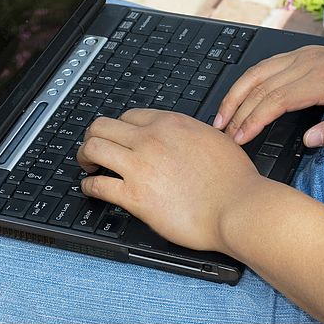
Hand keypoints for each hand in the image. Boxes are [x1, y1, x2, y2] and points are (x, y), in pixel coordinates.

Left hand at [77, 109, 263, 252]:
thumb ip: (193, 135)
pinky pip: (98, 184)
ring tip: (87, 166)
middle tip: (93, 149)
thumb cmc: (235, 180)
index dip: (118, 127)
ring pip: (92, 148)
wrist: (239, 207)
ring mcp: (140, 166)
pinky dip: (88, 186)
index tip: (116, 137)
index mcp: (171, 124)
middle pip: (102, 126)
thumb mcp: (216, 139)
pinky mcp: (135, 196)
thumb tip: (187, 138)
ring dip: (84, 156)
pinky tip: (91, 189)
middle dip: (92, 136)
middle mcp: (151, 140)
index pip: (129, 116)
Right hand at [214, 45, 323, 147]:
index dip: (255, 119)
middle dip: (238, 110)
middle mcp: (309, 62)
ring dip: (236, 94)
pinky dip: (247, 82)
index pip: (278, 99)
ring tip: (221, 117)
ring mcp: (302, 54)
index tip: (240, 138)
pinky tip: (236, 97)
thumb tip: (307, 141)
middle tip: (223, 134)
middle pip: (261, 86)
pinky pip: (265, 66)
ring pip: (257, 72)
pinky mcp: (299, 54)